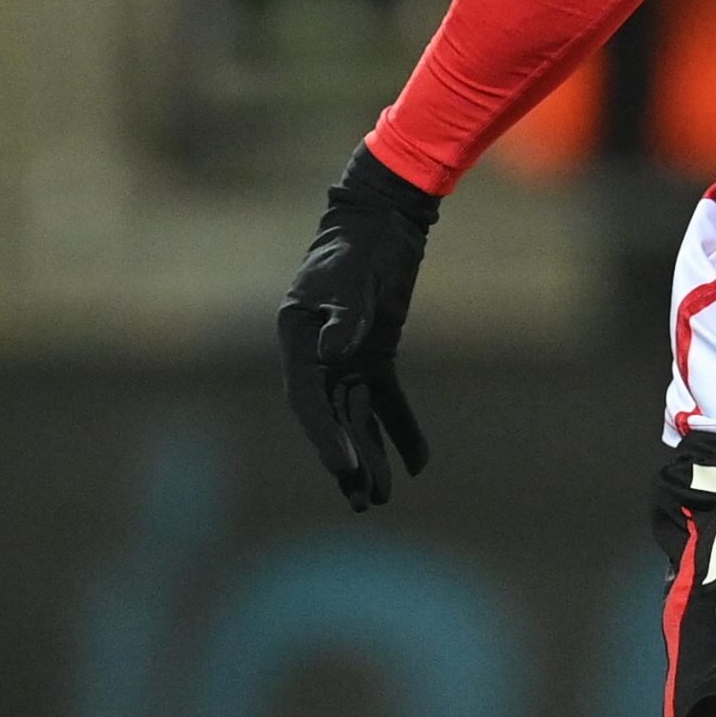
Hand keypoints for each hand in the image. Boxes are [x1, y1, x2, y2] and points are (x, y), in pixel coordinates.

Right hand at [279, 146, 439, 509]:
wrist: (382, 216)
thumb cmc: (360, 244)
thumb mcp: (351, 278)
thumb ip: (344, 317)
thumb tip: (333, 355)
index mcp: (298, 339)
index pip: (309, 400)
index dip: (326, 438)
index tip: (346, 469)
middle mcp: (316, 354)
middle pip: (331, 418)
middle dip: (347, 460)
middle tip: (364, 500)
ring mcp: (345, 356)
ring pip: (356, 416)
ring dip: (370, 454)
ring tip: (383, 497)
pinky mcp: (374, 353)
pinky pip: (385, 399)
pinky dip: (400, 428)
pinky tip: (418, 463)